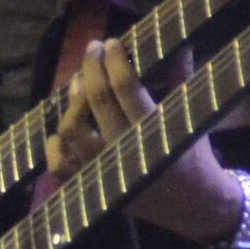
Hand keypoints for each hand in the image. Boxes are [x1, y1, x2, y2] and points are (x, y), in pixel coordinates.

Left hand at [45, 38, 241, 245]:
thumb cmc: (193, 156)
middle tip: (92, 48)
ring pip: (72, 129)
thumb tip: (181, 43)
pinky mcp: (91, 185)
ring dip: (72, 101)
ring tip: (78, 82)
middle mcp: (124, 149)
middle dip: (91, 68)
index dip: (114, 61)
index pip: (125, 88)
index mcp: (153, 131)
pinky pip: (59, 165)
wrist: (194, 206)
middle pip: (96, 101)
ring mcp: (103, 169)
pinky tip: (62, 128)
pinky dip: (55, 145)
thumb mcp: (191, 118)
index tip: (111, 42)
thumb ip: (182, 80)